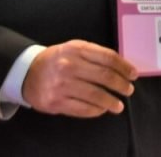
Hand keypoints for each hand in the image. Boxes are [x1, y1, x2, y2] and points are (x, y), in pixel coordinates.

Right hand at [22, 40, 137, 117]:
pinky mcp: (56, 102)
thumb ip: (96, 55)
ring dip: (112, 102)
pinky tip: (102, 109)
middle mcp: (69, 66)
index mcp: (77, 49)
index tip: (133, 74)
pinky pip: (83, 108)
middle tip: (129, 90)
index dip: (124, 67)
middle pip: (105, 76)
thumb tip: (122, 68)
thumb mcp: (75, 48)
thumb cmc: (58, 60)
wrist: (27, 72)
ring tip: (119, 105)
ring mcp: (62, 85)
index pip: (108, 58)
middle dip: (121, 85)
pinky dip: (96, 110)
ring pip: (96, 95)